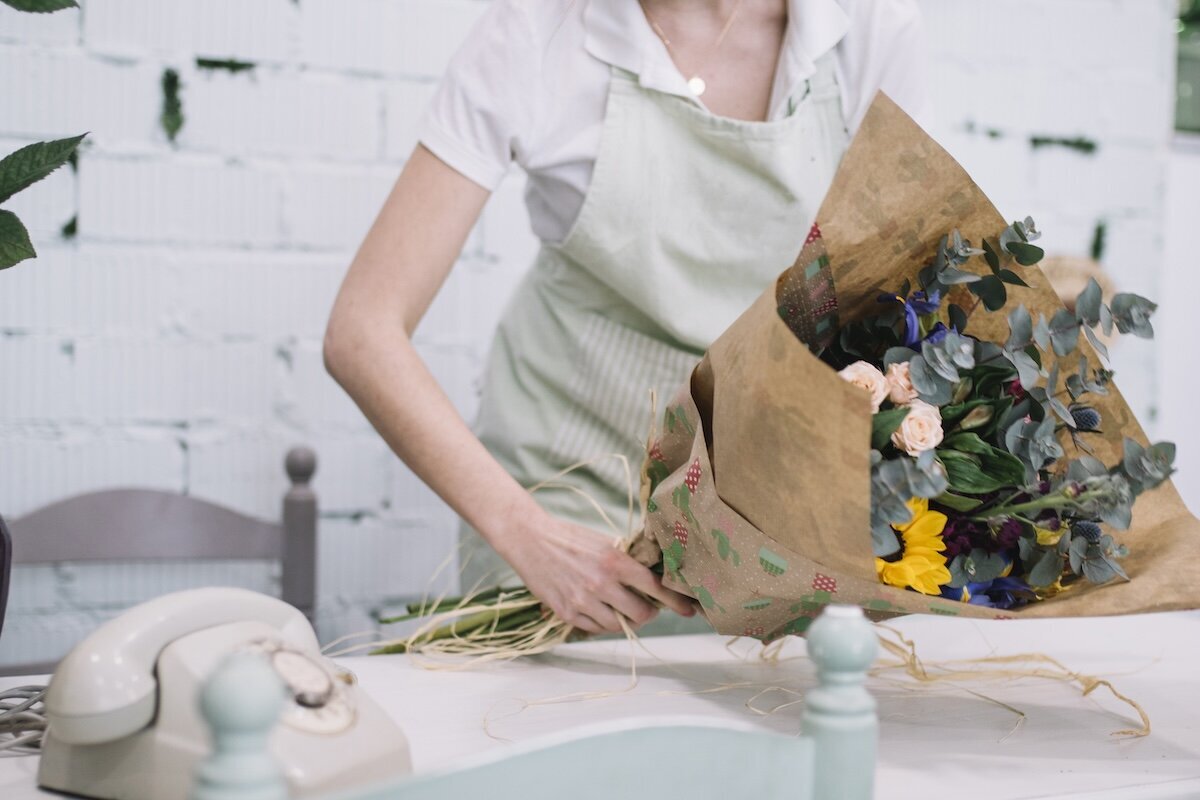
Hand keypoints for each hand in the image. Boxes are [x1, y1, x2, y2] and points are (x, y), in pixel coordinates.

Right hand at [494, 510, 698, 634]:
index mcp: (614, 562)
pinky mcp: (567, 613)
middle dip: (649, 612)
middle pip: (641, 613)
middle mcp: (601, 584)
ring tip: (622, 609)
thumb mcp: (603, 543)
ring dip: (626, 620)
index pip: (655, 586)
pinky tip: (601, 611)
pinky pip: (596, 629)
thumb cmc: (569, 537)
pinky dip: (603, 624)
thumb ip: (625, 562)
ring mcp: (583, 601)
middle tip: (648, 607)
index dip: (675, 601)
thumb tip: (651, 579)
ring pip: (619, 625)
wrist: (530, 540)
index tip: (689, 610)